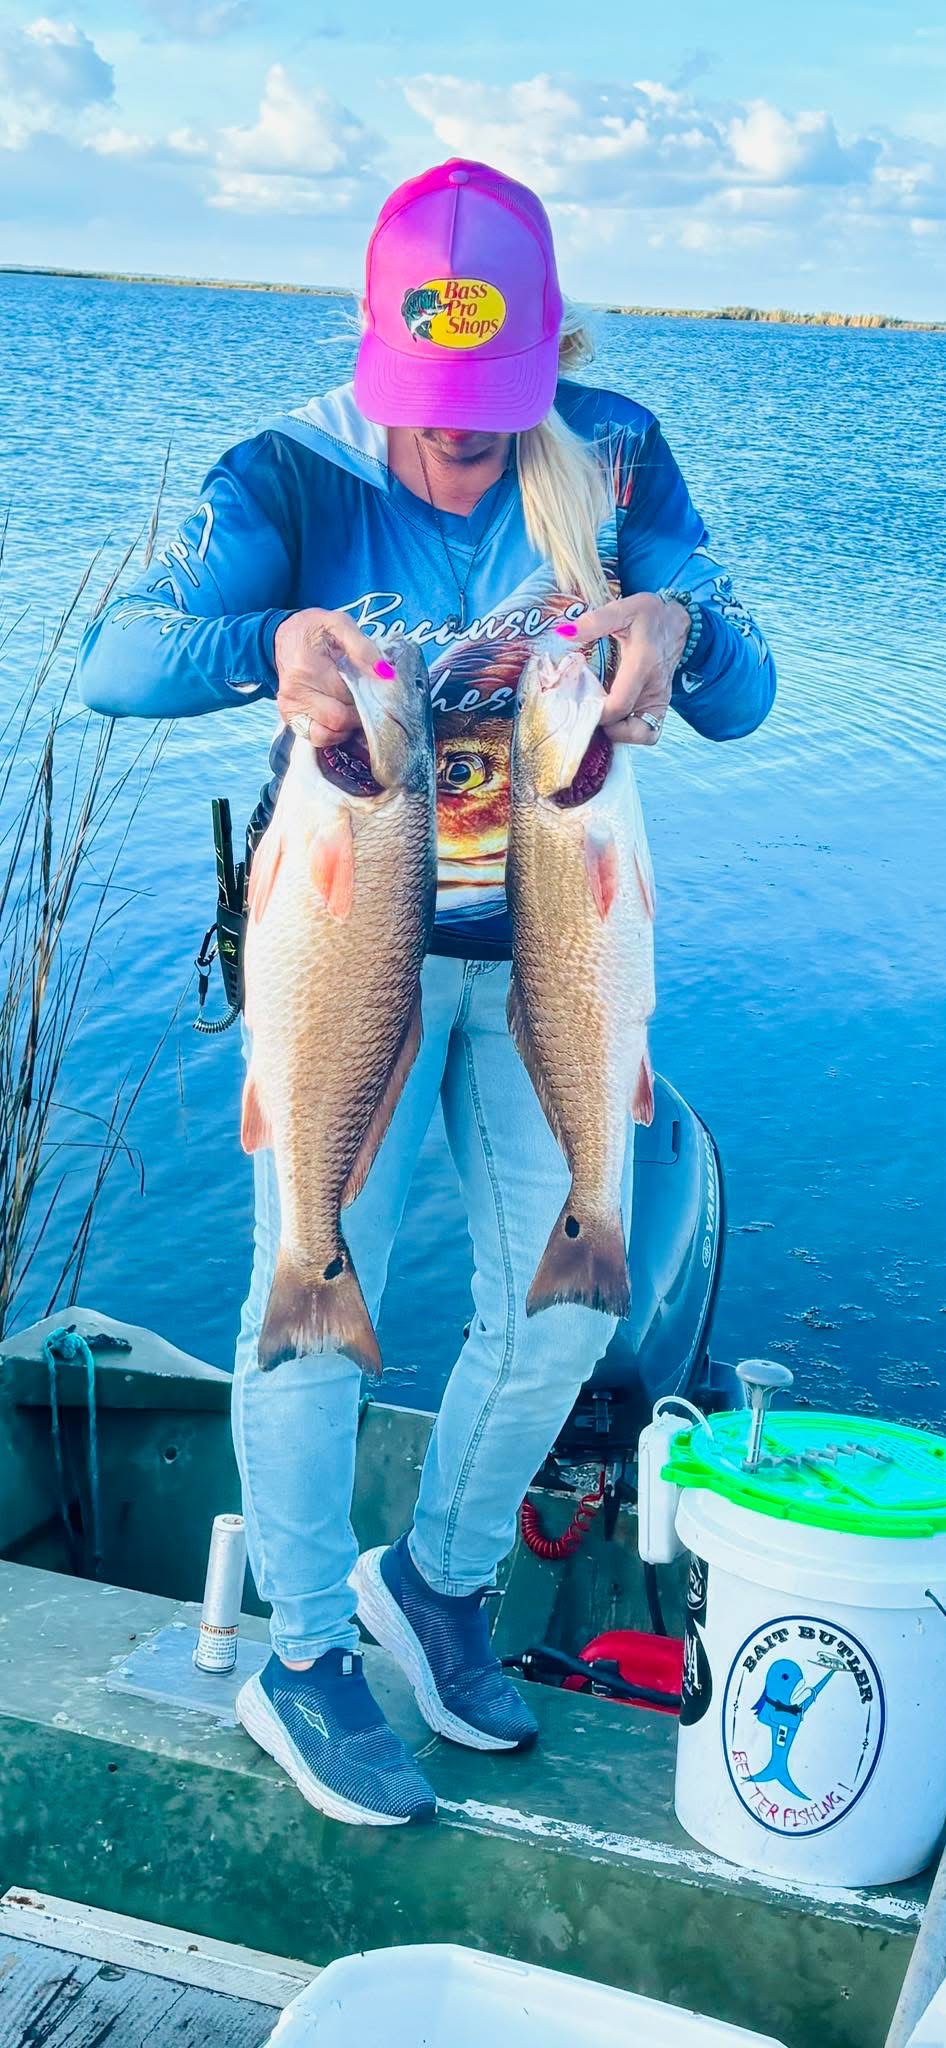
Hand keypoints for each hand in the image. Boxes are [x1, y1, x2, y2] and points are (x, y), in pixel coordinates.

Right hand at [273, 609, 381, 745]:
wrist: (283, 637)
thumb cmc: (314, 630)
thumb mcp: (339, 624)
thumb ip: (362, 646)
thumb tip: (384, 673)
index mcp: (307, 668)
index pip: (346, 698)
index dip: (366, 699)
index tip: (374, 691)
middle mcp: (295, 692)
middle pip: (338, 720)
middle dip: (358, 715)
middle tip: (367, 702)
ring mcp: (290, 708)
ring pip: (327, 735)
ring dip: (346, 728)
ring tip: (353, 710)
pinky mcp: (289, 718)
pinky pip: (316, 738)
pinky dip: (333, 734)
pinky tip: (340, 719)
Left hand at [574, 593, 687, 743]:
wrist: (677, 623)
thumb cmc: (648, 615)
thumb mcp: (623, 610)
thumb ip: (595, 622)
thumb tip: (564, 632)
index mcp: (642, 664)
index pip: (619, 705)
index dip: (596, 715)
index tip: (577, 706)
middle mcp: (654, 688)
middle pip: (630, 729)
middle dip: (603, 728)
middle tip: (583, 715)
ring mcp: (659, 701)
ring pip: (642, 736)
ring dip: (619, 735)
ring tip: (598, 719)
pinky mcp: (659, 707)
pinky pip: (648, 732)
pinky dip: (630, 733)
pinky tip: (612, 720)